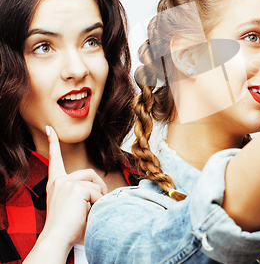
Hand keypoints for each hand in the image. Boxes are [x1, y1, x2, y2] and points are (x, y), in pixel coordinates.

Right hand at [41, 125, 106, 250]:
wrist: (57, 238)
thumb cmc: (67, 226)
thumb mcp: (74, 204)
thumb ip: (83, 192)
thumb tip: (102, 191)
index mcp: (56, 183)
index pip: (55, 159)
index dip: (52, 143)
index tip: (50, 129)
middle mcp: (59, 180)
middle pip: (90, 174)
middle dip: (99, 188)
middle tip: (97, 203)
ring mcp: (66, 182)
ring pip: (95, 184)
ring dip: (98, 197)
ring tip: (90, 211)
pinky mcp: (75, 187)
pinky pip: (96, 192)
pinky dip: (98, 203)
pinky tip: (87, 212)